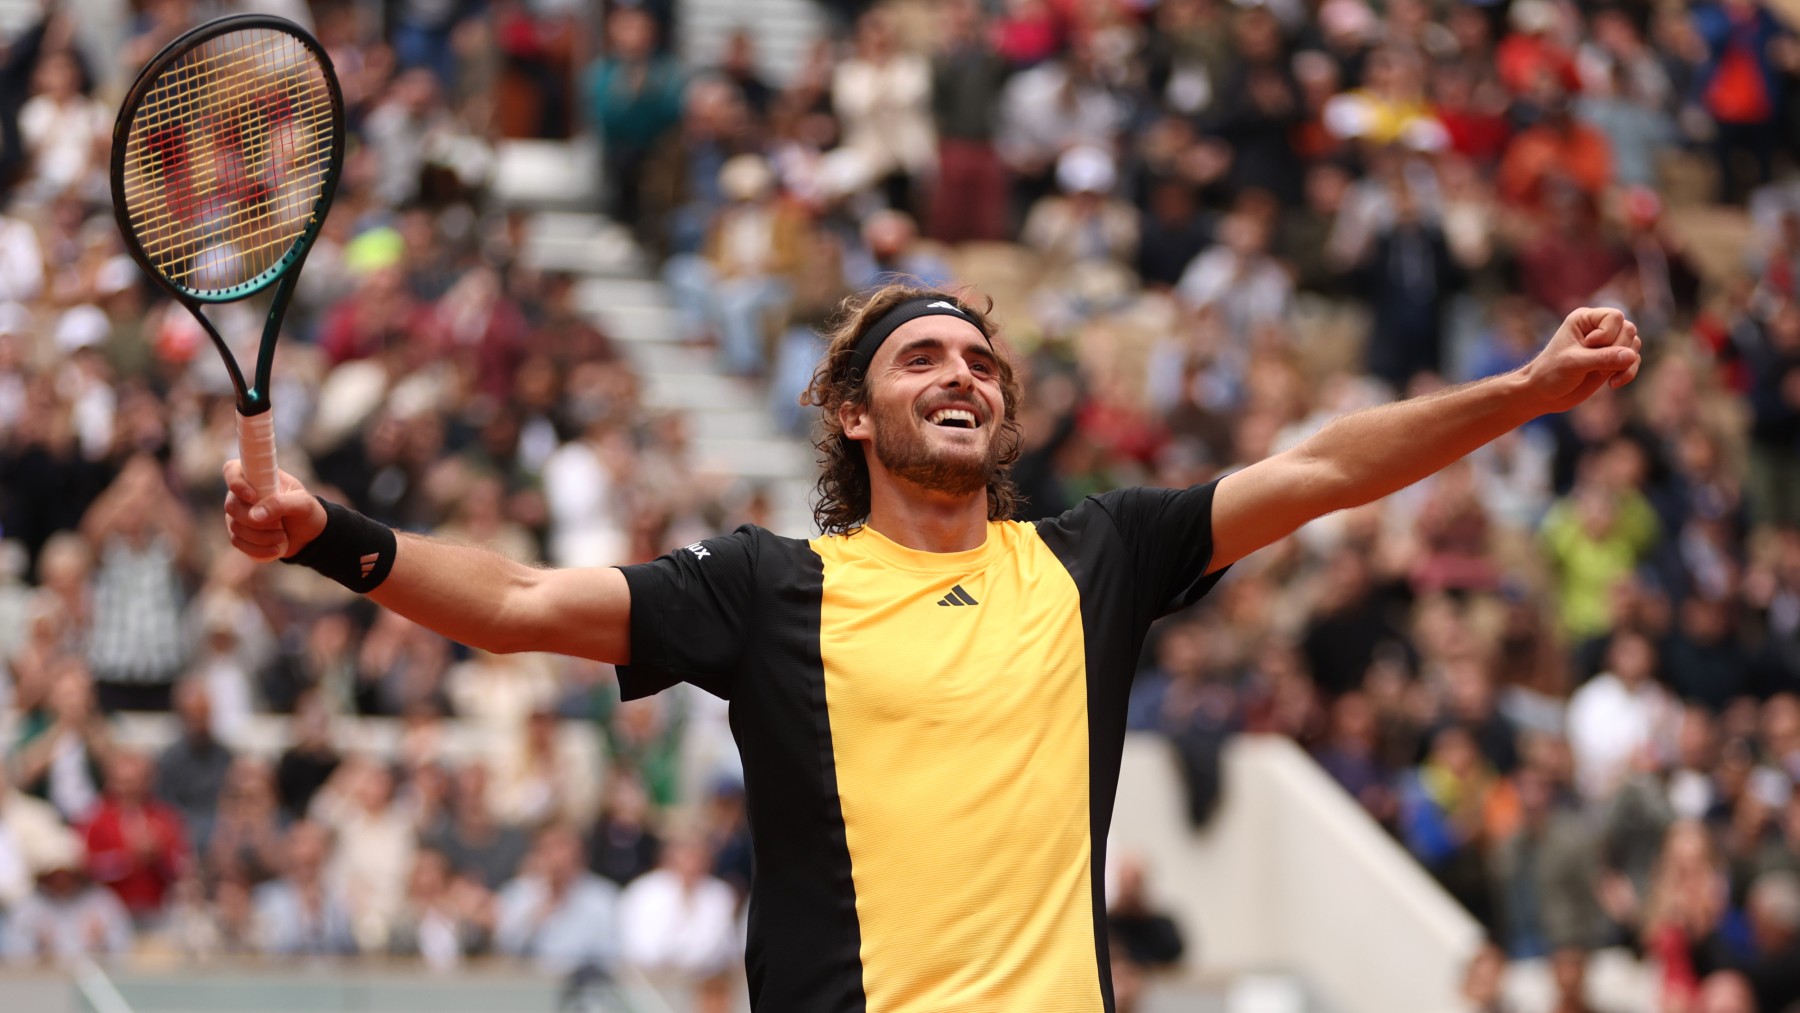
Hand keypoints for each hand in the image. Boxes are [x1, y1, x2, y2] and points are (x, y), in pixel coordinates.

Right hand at [222, 462, 327, 561]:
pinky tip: (275, 549)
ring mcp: (240, 514)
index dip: (235, 482)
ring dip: (260, 536)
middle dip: (254, 520)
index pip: (232, 469)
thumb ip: (281, 504)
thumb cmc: (307, 512)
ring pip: (235, 526)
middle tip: (279, 525)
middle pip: (231, 505)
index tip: (252, 497)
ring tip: (282, 537)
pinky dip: (256, 548)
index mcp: (259, 477)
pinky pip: (237, 542)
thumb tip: (254, 515)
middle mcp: (244, 494)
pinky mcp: (240, 533)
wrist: (310, 535)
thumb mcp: (303, 504)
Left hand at [1521, 307, 1642, 414]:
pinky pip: (1634, 361)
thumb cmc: (1551, 374)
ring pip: (1634, 344)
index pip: (1614, 317)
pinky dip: (1628, 372)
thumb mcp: (1575, 364)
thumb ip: (1603, 358)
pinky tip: (1613, 384)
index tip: (1587, 346)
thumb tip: (1631, 356)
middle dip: (1617, 350)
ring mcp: (1607, 344)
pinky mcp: (1612, 361)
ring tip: (1602, 375)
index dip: (1607, 334)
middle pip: (1628, 329)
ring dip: (1624, 363)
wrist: (1544, 395)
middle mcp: (1598, 328)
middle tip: (1595, 365)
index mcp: (1584, 319)